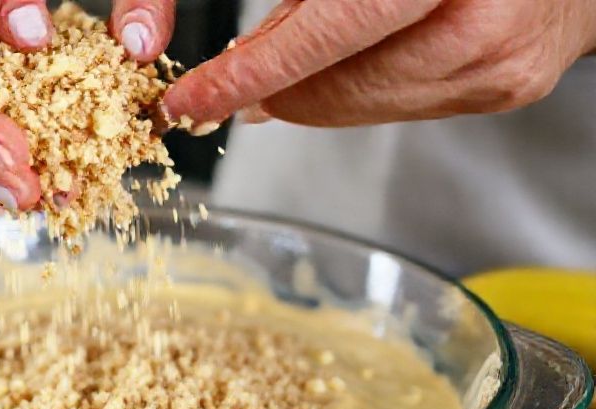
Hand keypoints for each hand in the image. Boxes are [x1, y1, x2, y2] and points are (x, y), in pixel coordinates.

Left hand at [162, 0, 595, 126]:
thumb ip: (303, 2)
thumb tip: (243, 64)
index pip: (321, 35)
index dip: (247, 74)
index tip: (191, 101)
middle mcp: (477, 17)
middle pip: (335, 86)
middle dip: (274, 90)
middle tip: (230, 86)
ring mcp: (499, 63)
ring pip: (363, 107)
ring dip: (313, 95)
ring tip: (292, 67)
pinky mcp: (507, 88)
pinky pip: (403, 108)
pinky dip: (360, 94)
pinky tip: (350, 66)